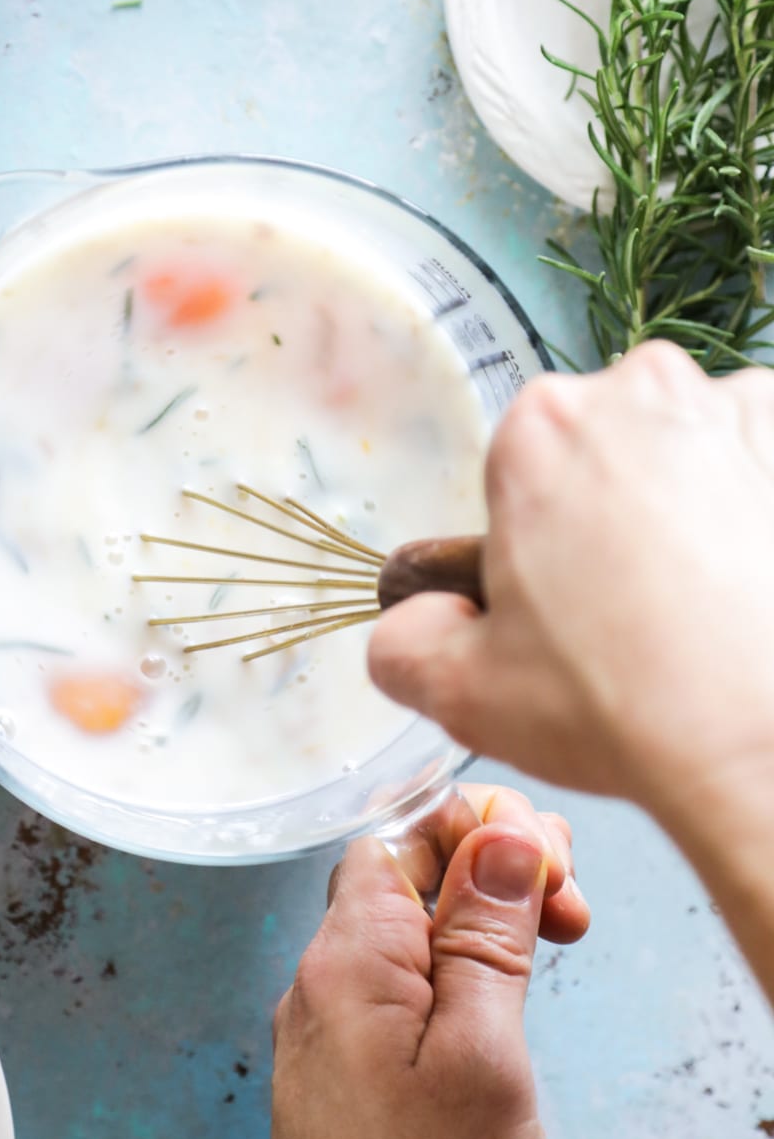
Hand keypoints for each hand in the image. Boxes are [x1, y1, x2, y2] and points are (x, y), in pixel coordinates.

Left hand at [221, 785, 584, 1138]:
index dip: (482, 832)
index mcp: (350, 956)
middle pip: (408, 873)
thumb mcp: (484, 1055)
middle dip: (492, 873)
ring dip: (482, 926)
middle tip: (569, 916)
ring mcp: (333, 1029)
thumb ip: (486, 937)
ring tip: (552, 955)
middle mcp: (326, 979)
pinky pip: (402, 988)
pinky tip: (502, 1010)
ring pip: (409, 932)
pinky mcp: (351, 1074)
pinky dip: (458, 979)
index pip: (405, 832)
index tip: (550, 875)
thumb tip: (501, 837)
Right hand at [366, 343, 773, 846]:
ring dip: (689, 506)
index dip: (534, 542)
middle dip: (610, 514)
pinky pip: (765, 464)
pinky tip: (750, 586)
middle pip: (607, 447)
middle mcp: (641, 391)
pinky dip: (758, 512)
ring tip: (700, 608)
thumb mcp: (460, 693)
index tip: (560, 603)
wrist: (767, 747)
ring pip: (692, 450)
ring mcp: (739, 411)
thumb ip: (402, 642)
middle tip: (627, 614)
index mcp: (540, 429)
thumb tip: (412, 621)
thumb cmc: (626, 708)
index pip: (519, 471)